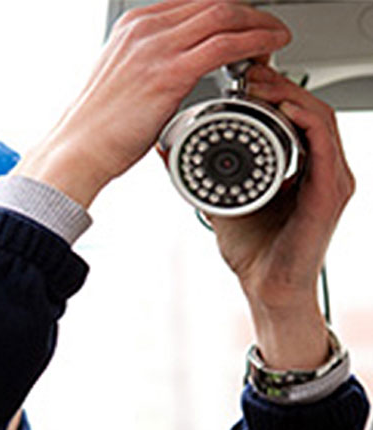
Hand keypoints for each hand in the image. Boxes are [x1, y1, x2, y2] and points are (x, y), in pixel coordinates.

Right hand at [14, 0, 290, 206]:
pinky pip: (222, 46)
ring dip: (256, 26)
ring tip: (275, 40)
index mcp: (135, 29)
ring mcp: (155, 47)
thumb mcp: (124, 80)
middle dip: (247, 15)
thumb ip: (150, 66)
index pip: (193, 5)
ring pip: (222, 17)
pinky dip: (251, 43)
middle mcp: (145, 30)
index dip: (227, 14)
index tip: (244, 28)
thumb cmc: (100, 125)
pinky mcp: (168, 73)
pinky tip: (267, 50)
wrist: (80, 148)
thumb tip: (176, 73)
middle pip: (212, 4)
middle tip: (267, 33)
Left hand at [208, 65, 354, 368]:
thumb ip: (199, 175)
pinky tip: (283, 109)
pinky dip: (306, 121)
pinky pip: (325, 147)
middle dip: (278, 86)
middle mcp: (319, 170)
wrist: (266, 287)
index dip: (269, 92)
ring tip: (258, 85)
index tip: (239, 80)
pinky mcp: (330, 195)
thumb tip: (168, 149)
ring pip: (319, 119)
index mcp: (299, 169)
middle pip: (307, 109)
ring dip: (290, 96)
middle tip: (247, 73)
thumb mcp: (219, 201)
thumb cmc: (251, 249)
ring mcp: (330, 181)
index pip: (292, 116)